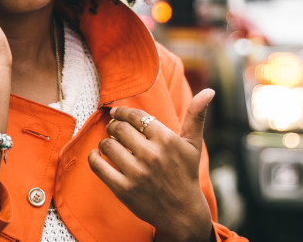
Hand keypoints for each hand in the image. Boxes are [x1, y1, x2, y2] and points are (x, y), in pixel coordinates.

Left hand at [89, 89, 215, 241]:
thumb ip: (196, 115)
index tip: (117, 112)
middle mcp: (151, 155)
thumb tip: (209, 90)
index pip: (136, 116)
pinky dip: (93, 157)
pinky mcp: (123, 189)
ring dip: (105, 141)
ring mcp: (137, 173)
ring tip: (109, 142)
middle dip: (113, 125)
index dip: (123, 112)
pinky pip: (99, 166)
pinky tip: (96, 154)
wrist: (181, 211)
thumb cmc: (186, 173)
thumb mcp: (193, 144)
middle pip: (119, 128)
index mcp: (166, 139)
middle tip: (112, 127)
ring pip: (108, 145)